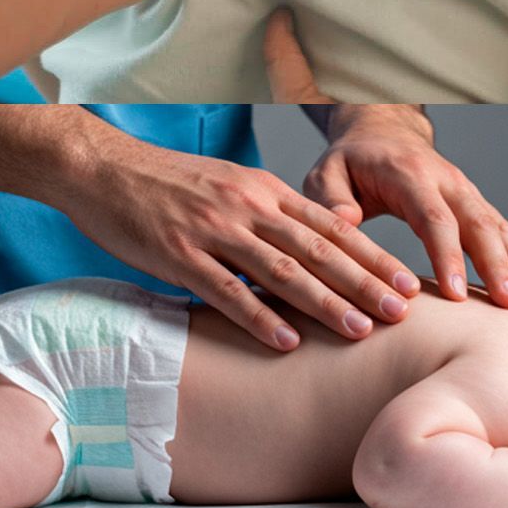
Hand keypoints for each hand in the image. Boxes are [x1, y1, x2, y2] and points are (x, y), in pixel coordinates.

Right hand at [53, 137, 421, 350]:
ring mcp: (213, 229)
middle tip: (402, 312)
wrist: (100, 166)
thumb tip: (304, 252)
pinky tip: (285, 341)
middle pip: (319, 248)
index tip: (407, 282)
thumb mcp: (226, 186)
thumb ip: (265, 215)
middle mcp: (246, 206)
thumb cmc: (163, 183)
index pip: (331, 225)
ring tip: (359, 330)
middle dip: (365, 281)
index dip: (372, 256)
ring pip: (281, 269)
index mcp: (262, 189)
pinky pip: (226, 290)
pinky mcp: (179, 254)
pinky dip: (259, 317)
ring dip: (324, 302)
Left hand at [265, 11, 507, 308]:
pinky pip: (502, 231)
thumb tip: (346, 222)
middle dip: (497, 265)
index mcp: (409, 175)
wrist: (381, 132)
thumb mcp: (326, 172)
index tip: (457, 294)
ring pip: (499, 227)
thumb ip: (331, 197)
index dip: (448, 256)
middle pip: (478, 224)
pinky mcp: (473, 204)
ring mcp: (465, 191)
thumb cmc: (349, 161)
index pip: (434, 217)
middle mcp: (446, 181)